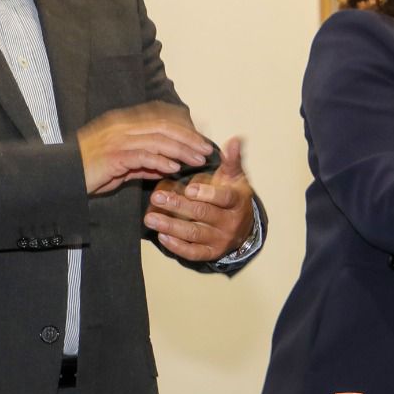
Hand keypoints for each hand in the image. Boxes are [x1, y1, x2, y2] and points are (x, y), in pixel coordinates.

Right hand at [77, 103, 213, 194]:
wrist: (61, 177)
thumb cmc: (90, 172)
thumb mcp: (121, 166)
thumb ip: (143, 163)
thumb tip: (167, 166)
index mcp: (124, 124)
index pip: (161, 121)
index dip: (183, 130)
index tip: (200, 140)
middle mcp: (122, 127)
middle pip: (164, 128)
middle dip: (188, 138)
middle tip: (206, 149)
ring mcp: (117, 140)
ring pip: (158, 140)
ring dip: (181, 150)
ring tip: (197, 160)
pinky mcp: (114, 155)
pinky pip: (143, 156)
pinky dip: (161, 161)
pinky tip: (175, 168)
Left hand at [144, 137, 256, 261]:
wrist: (242, 226)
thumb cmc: (232, 196)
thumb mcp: (234, 177)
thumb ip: (231, 159)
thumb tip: (234, 140)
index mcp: (237, 201)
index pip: (224, 198)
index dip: (207, 193)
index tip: (188, 188)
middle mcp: (231, 222)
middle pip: (204, 214)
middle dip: (179, 206)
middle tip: (156, 198)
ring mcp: (221, 240)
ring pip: (195, 234)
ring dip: (171, 226)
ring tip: (150, 218)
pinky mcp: (211, 253)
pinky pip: (193, 252)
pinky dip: (177, 246)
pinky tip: (162, 236)